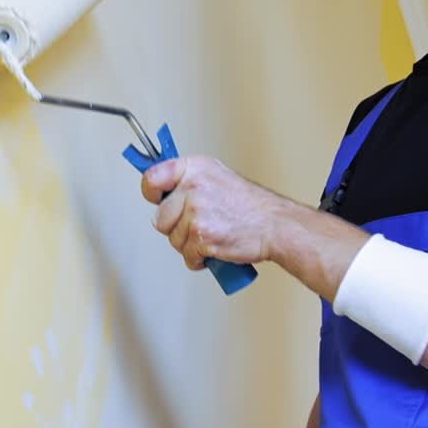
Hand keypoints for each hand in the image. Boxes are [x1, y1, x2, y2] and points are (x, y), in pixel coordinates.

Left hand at [142, 157, 289, 270]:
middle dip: (175, 227)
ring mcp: (196, 211)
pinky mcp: (201, 235)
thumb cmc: (251, 205)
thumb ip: (188, 181)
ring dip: (189, 244)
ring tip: (211, 235)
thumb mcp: (217, 176)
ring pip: (173, 239)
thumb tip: (161, 191)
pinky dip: (198, 259)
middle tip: (198, 225)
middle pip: (159, 217)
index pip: (151, 177)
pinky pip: (187, 255)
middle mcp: (193, 186)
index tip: (158, 199)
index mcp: (194, 167)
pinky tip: (214, 248)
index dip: (151, 193)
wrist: (275, 224)